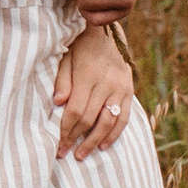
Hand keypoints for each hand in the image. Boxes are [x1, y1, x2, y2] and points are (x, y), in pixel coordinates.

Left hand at [49, 24, 132, 163]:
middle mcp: (107, 83)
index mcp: (88, 75)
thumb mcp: (66, 56)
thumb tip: (58, 103)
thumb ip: (62, 79)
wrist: (106, 32)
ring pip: (109, 122)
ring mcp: (121, 88)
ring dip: (94, 141)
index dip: (66, 129)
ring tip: (82, 155)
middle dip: (76, 139)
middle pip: (91, 119)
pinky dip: (114, 134)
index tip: (57, 144)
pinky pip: (124, 118)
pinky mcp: (129, 91)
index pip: (76, 110)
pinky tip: (103, 146)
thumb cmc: (80, 46)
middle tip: (65, 154)